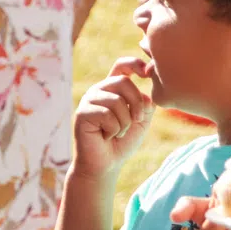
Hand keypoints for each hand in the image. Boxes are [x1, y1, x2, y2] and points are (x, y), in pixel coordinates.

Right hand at [71, 55, 154, 174]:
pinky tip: (107, 136)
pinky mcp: (82, 113)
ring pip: (116, 101)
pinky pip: (107, 114)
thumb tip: (147, 96)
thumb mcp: (141, 121)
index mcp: (113, 88)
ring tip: (119, 133)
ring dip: (125, 122)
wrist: (106, 165)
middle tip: (137, 121)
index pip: (122, 66)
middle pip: (123, 82)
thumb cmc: (123, 142)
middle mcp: (99, 90)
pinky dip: (114, 129)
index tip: (147, 74)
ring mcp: (89, 100)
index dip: (135, 64)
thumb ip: (146, 105)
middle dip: (137, 104)